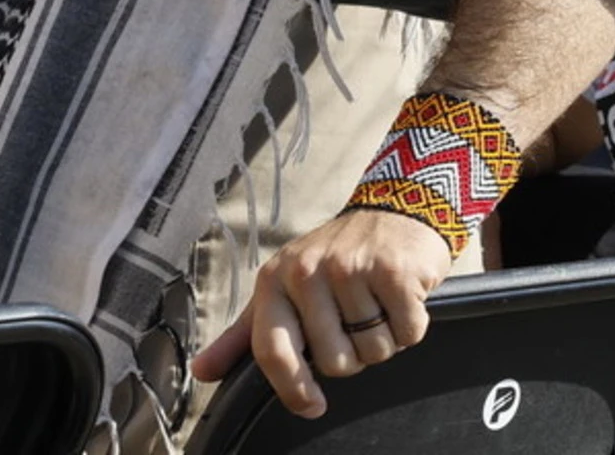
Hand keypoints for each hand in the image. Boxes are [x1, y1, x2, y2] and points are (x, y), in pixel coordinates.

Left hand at [189, 206, 452, 417]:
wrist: (396, 207)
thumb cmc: (337, 256)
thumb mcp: (284, 286)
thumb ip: (246, 334)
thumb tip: (202, 372)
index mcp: (275, 279)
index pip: (273, 351)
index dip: (292, 388)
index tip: (312, 406)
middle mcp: (309, 271)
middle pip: (335, 362)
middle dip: (354, 353)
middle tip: (358, 318)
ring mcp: (353, 268)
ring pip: (373, 351)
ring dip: (385, 339)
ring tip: (380, 304)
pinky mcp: (395, 270)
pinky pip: (407, 333)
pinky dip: (412, 325)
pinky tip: (404, 297)